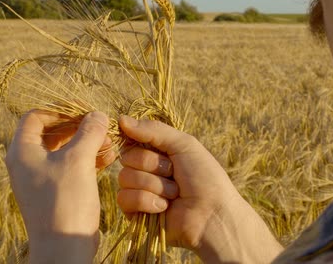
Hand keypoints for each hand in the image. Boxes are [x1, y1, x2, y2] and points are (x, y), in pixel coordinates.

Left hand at [5, 110, 115, 262]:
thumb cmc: (66, 200)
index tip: (84, 112)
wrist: (64, 247)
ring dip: (87, 144)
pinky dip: (88, 160)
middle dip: (79, 127)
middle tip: (101, 127)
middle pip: (52, 132)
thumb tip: (98, 114)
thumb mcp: (79, 160)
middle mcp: (27, 163)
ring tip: (109, 143)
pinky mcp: (55, 192)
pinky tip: (108, 159)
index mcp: (22, 151)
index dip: (59, 110)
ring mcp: (41, 179)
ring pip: (64, 151)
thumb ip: (89, 132)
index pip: (35, 117)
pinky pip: (71, 167)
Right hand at [117, 116, 282, 262]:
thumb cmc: (204, 177)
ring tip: (175, 193)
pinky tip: (165, 207)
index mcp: (156, 152)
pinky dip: (148, 201)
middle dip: (153, 165)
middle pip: (127, 157)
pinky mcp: (135, 214)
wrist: (212, 214)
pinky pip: (125, 199)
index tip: (153, 145)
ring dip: (154, 185)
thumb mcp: (183, 144)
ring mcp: (139, 192)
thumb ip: (153, 130)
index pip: (131, 139)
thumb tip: (120, 119)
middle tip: (174, 173)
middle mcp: (145, 171)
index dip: (136, 140)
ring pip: (125, 178)